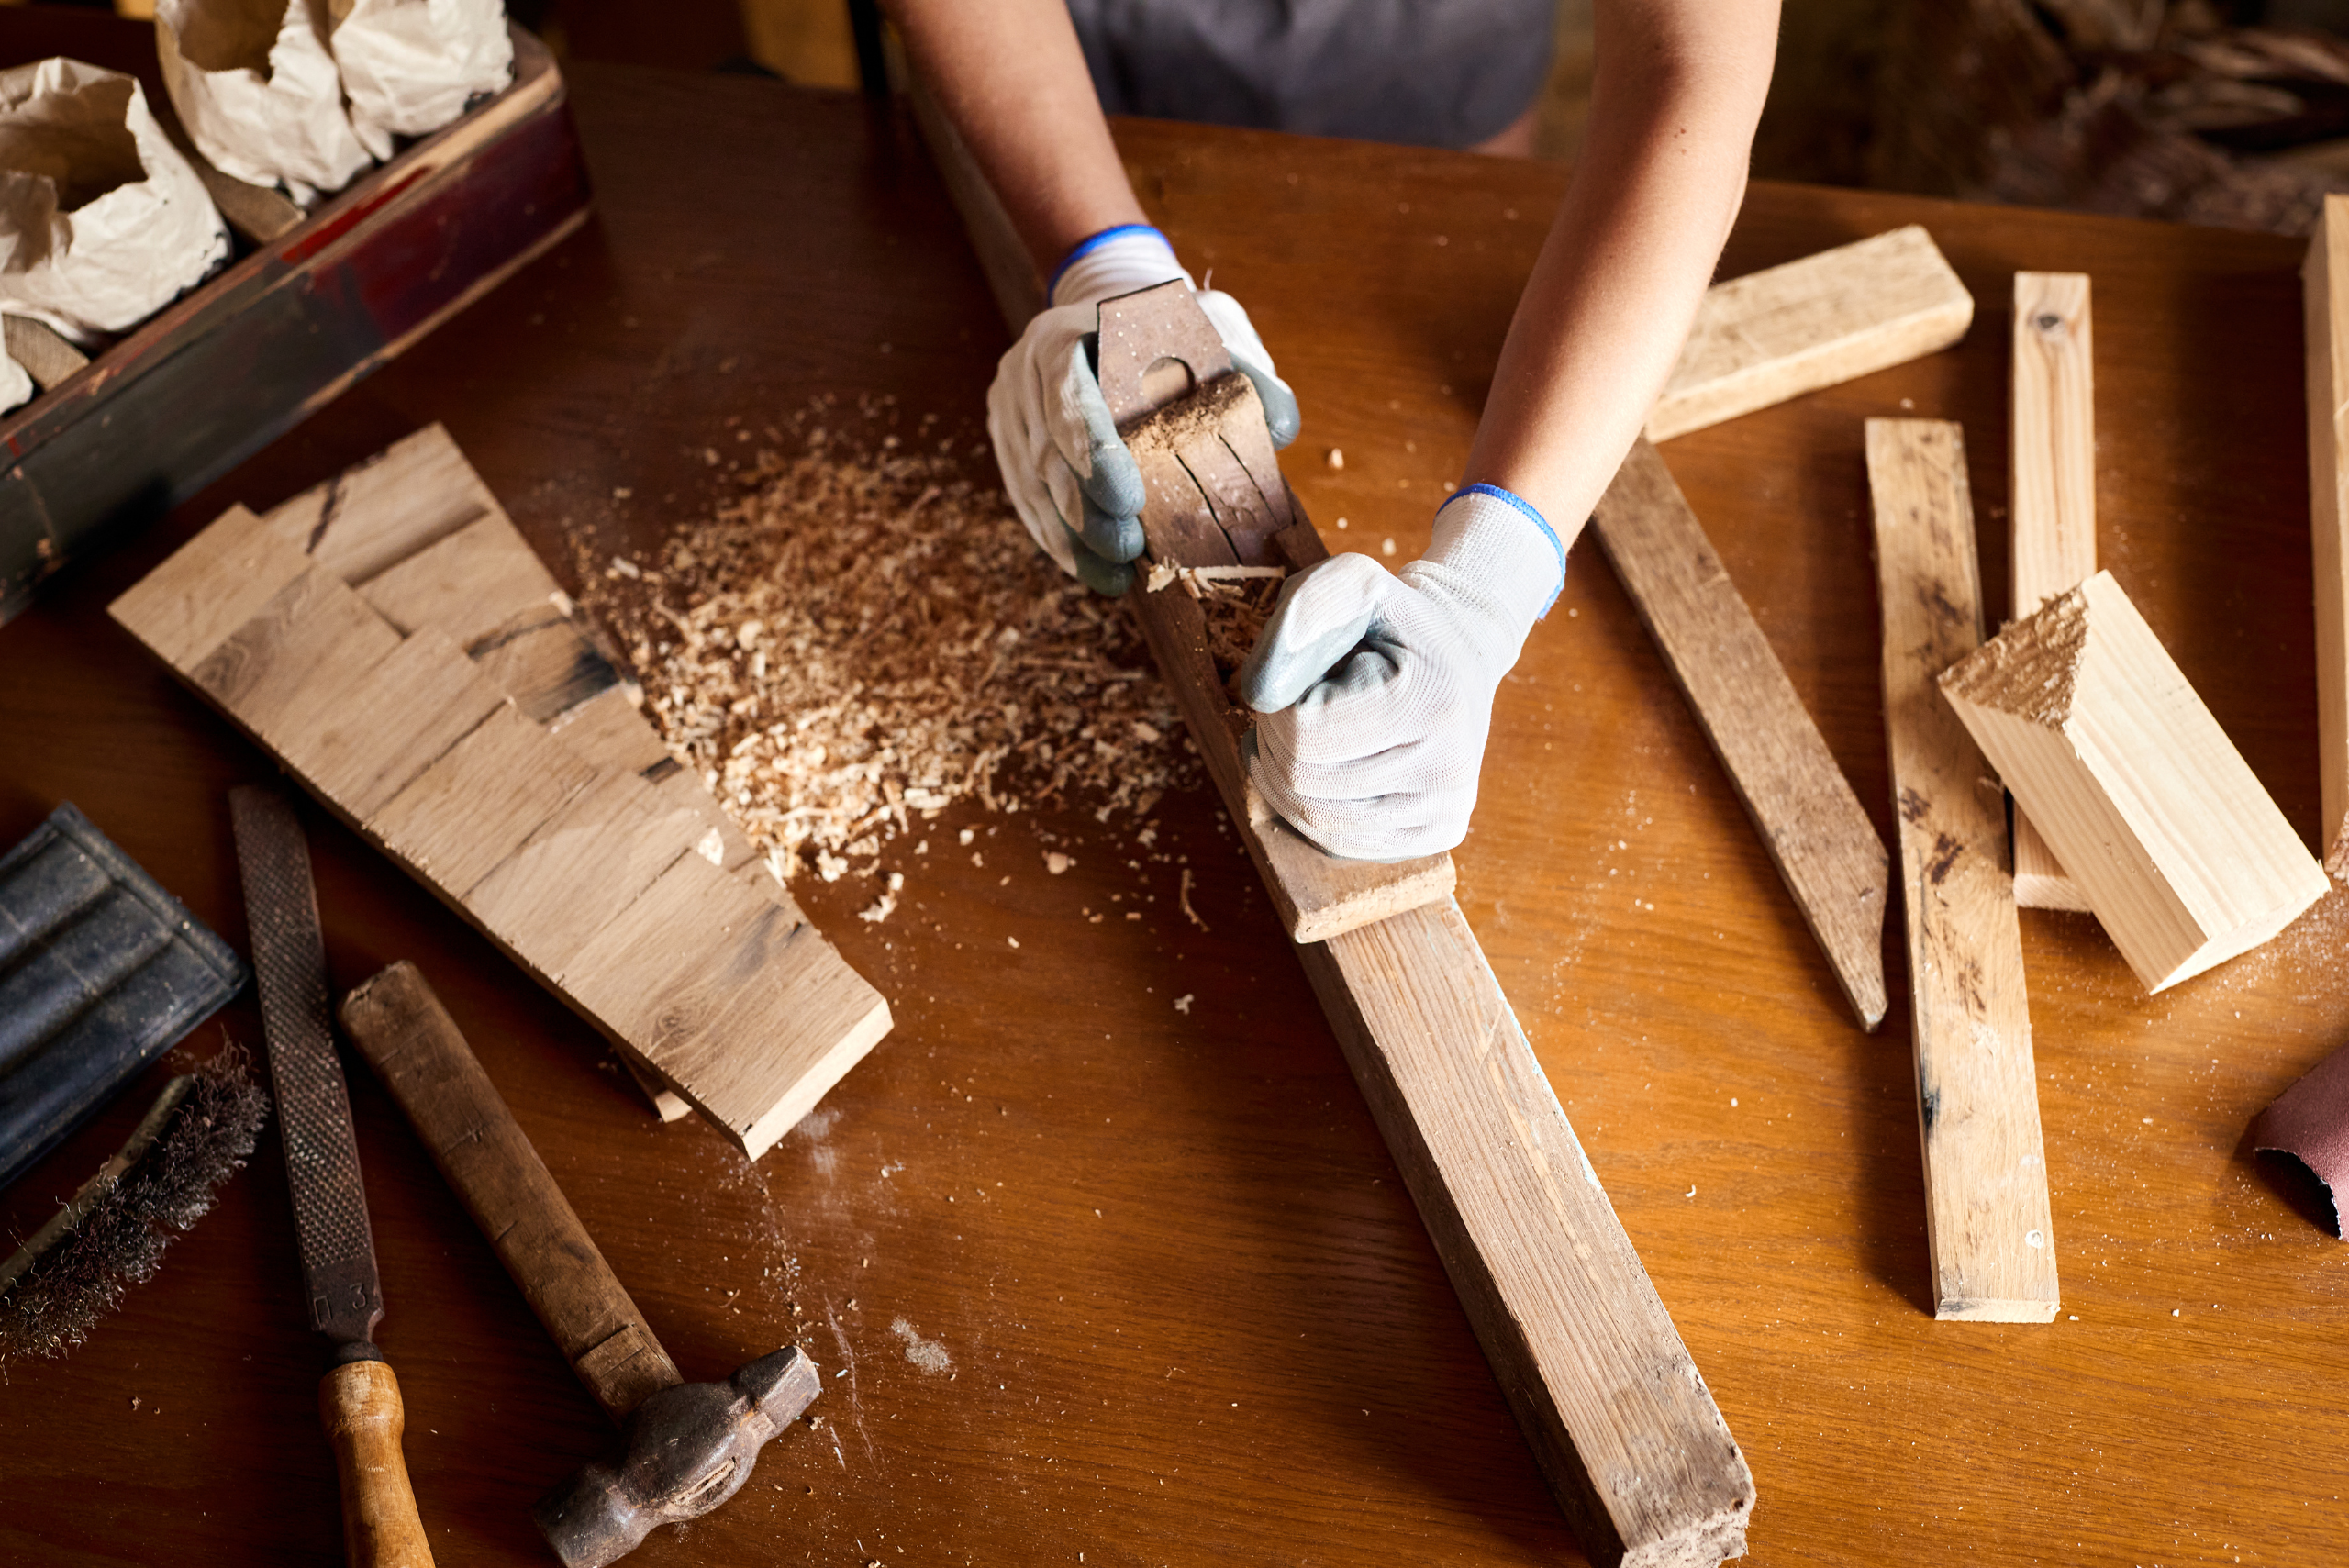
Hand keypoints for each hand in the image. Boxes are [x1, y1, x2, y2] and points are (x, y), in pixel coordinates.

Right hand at [987, 225, 1297, 594]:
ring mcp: (1010, 412)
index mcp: (1065, 335)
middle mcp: (1024, 372)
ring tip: (1117, 573)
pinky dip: (1061, 540)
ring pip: (1032, 485)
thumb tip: (1282, 427)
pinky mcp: (1010, 446)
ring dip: (1073, 537)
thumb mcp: (1211, 333)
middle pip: (1045, 451)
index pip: (1067, 394)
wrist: (1118, 322)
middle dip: (1085, 509)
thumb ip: (1246, 372)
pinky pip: (1028, 502)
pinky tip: (1096, 570)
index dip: (1092, 451)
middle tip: (1129, 547)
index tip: (1128, 500)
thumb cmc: (1167, 332)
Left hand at [1238, 484, 1564, 859]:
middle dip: (1277, 742)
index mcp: (1431, 702)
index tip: (1300, 680)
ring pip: (1314, 821)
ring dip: (1287, 776)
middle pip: (1302, 784)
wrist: (1462, 652)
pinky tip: (1327, 768)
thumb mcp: (1352, 582)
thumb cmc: (1393, 619)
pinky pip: (1338, 841)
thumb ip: (1303, 612)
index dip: (1277, 707)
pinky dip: (1312, 806)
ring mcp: (1446, 811)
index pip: (1303, 735)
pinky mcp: (1436, 836)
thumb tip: (1257, 692)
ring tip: (1313, 734)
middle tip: (1300, 706)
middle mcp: (1449, 770)